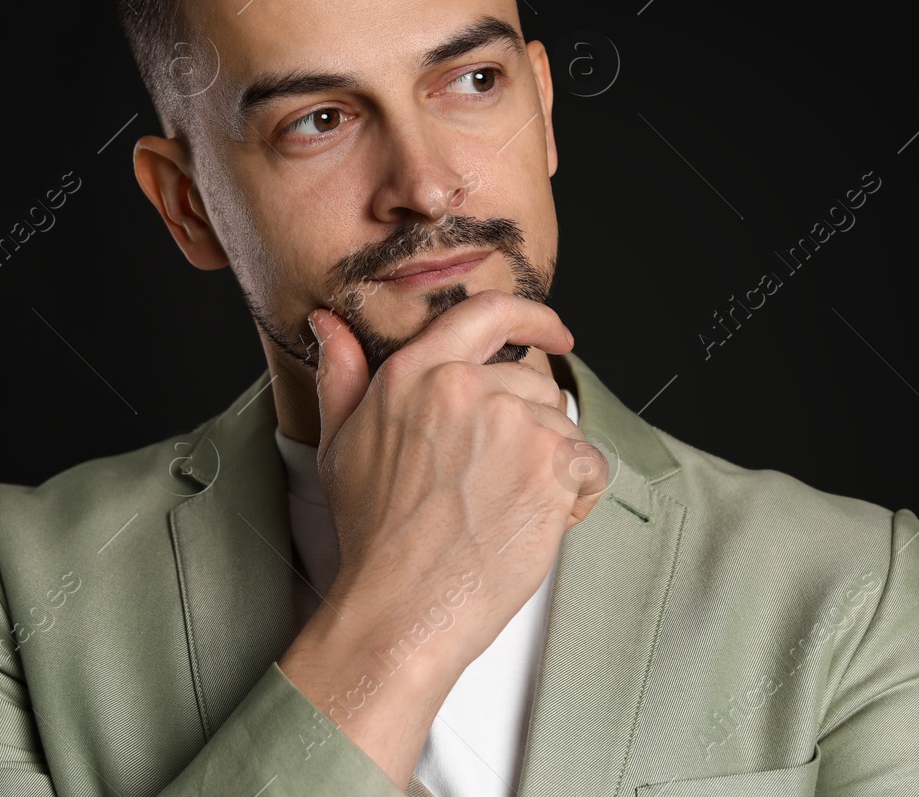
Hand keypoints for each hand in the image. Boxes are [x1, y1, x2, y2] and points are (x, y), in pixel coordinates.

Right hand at [309, 288, 606, 674]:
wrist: (403, 606)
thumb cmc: (374, 536)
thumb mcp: (341, 445)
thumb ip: (342, 377)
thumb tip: (329, 326)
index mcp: (415, 373)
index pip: (487, 312)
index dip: (533, 316)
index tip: (555, 330)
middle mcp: (464, 386)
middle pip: (534, 385)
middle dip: (529, 430)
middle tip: (493, 485)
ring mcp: (512, 421)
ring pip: (562, 426)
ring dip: (550, 467)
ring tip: (504, 509)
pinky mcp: (552, 462)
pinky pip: (589, 466)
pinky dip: (574, 497)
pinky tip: (532, 523)